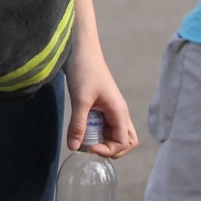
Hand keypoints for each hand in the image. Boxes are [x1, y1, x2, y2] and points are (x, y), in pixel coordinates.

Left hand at [64, 43, 136, 157]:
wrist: (81, 51)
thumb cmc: (84, 70)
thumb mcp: (80, 98)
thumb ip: (78, 124)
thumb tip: (74, 147)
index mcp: (119, 111)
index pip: (124, 142)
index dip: (108, 150)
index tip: (89, 147)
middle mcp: (119, 112)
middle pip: (126, 141)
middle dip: (111, 150)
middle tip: (92, 147)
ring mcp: (112, 110)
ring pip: (116, 135)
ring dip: (103, 141)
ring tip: (86, 138)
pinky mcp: (103, 107)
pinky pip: (105, 127)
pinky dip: (96, 133)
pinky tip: (82, 129)